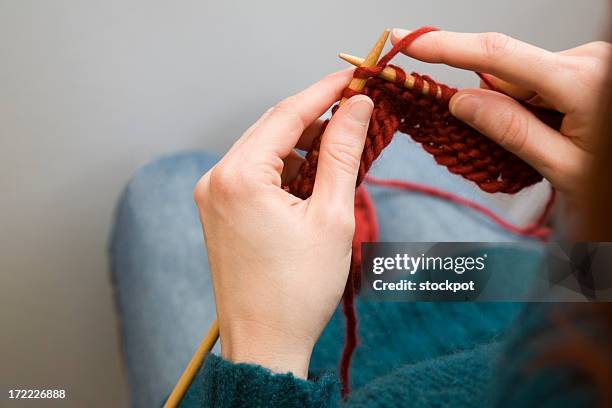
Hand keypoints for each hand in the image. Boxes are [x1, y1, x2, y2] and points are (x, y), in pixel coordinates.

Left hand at [194, 70, 372, 377]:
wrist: (265, 343)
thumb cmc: (298, 290)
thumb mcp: (332, 215)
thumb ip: (342, 152)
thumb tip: (357, 107)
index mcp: (240, 176)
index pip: (288, 113)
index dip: (326, 90)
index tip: (356, 77)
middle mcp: (217, 179)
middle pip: (273, 127)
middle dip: (317, 118)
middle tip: (358, 111)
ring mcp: (214, 195)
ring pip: (266, 149)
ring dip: (304, 146)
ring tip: (343, 154)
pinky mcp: (220, 211)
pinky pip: (257, 173)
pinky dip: (288, 169)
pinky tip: (316, 180)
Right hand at [392, 28, 610, 202]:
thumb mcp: (563, 167)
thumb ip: (511, 131)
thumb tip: (460, 101)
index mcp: (583, 82)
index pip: (498, 56)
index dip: (448, 46)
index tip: (409, 40)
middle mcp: (586, 59)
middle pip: (508, 74)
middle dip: (496, 105)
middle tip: (517, 146)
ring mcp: (587, 60)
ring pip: (521, 80)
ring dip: (518, 109)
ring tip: (551, 142)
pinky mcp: (585, 66)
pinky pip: (537, 81)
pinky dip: (531, 105)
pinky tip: (554, 128)